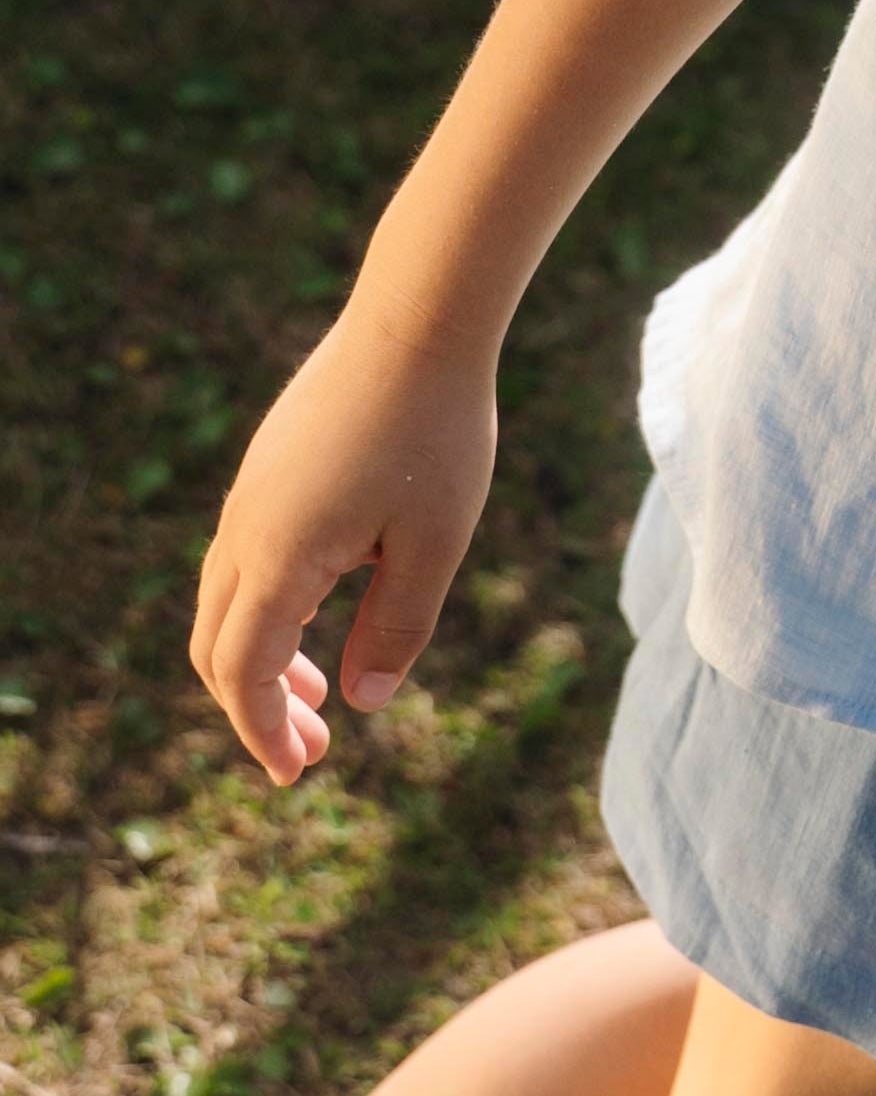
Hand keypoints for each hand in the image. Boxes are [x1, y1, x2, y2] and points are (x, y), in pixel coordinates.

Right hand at [188, 302, 497, 783]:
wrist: (417, 321)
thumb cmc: (437, 433)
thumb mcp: (433, 545)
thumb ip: (395, 630)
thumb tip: (361, 703)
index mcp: (278, 558)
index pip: (244, 673)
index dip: (263, 733)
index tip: (296, 774)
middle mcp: (246, 529)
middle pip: (219, 646)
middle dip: (256, 709)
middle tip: (312, 750)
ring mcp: (251, 495)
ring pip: (227, 601)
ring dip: (263, 658)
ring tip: (320, 695)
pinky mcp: (269, 469)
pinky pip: (245, 559)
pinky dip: (269, 609)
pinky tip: (322, 613)